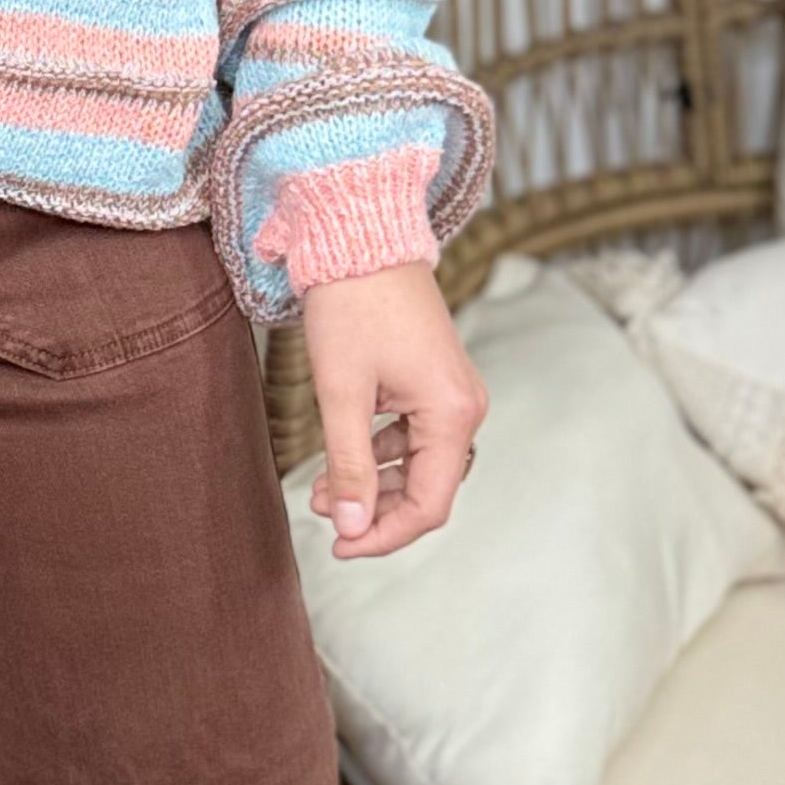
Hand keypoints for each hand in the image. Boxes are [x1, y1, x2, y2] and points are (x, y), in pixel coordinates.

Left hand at [299, 261, 485, 560]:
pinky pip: (415, 436)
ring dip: (374, 483)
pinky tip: (343, 456)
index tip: (340, 547)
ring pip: (419, 464)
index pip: (430, 503)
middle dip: (376, 511)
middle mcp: (465, 407)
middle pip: (429, 488)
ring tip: (320, 490)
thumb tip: (349, 527)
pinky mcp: (435, 382)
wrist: (362, 237)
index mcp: (453, 413)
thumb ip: (348, 466)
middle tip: (323, 518)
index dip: (385, 535)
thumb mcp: (342, 392)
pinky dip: (380, 453)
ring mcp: (453, 394)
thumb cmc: (351, 306)